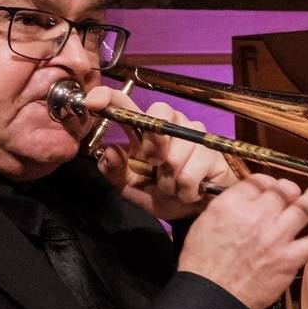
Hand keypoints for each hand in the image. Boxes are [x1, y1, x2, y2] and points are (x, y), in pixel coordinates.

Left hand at [88, 88, 238, 219]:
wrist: (193, 211)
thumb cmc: (161, 193)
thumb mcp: (130, 186)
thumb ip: (114, 171)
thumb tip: (110, 151)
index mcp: (144, 126)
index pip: (125, 103)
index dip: (109, 97)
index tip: (94, 102)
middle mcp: (169, 122)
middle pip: (156, 123)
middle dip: (153, 152)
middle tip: (156, 169)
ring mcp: (194, 132)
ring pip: (173, 158)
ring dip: (169, 182)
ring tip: (174, 186)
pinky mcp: (212, 150)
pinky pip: (189, 175)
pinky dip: (185, 191)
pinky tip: (189, 191)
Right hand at [175, 175, 307, 308]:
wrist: (212, 297)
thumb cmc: (202, 266)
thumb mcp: (203, 224)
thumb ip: (226, 208)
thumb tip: (241, 201)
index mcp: (232, 205)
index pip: (258, 181)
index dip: (267, 182)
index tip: (270, 187)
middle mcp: (257, 215)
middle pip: (283, 190)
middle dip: (289, 189)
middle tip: (292, 192)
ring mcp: (276, 237)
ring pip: (304, 208)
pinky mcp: (289, 259)